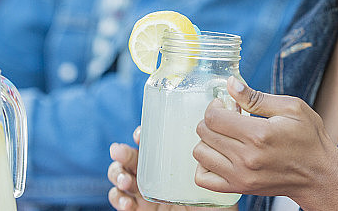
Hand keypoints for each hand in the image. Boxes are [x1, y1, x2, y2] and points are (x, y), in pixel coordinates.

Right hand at [107, 127, 233, 210]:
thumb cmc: (214, 207)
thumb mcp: (216, 182)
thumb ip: (215, 163)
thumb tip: (220, 137)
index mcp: (170, 162)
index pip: (152, 143)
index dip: (142, 134)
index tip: (139, 133)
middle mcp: (155, 174)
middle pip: (132, 157)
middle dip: (123, 152)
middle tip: (118, 150)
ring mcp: (144, 192)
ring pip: (120, 176)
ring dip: (117, 174)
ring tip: (127, 181)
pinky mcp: (138, 210)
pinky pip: (120, 201)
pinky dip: (118, 199)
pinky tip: (127, 202)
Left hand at [194, 77, 337, 208]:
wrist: (318, 175)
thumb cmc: (308, 139)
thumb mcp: (291, 108)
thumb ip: (257, 97)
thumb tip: (231, 84)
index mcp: (258, 135)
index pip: (214, 117)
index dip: (215, 106)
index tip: (225, 103)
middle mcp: (246, 158)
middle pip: (204, 133)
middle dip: (211, 119)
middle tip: (228, 117)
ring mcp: (240, 176)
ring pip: (200, 153)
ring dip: (208, 140)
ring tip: (225, 135)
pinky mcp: (239, 188)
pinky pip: (203, 178)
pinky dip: (204, 165)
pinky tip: (219, 155)